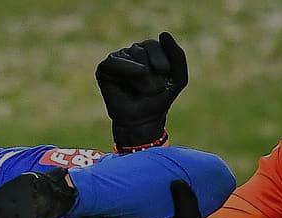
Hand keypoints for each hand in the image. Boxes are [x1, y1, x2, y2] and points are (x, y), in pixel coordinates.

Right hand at [96, 32, 187, 148]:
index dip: (162, 63)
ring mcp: (118, 59)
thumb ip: (177, 54)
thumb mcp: (178, 77)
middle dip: (152, 71)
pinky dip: (124, 71)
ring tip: (140, 90)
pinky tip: (125, 83)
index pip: (156, 44)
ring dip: (141, 76)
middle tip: (151, 89)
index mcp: (150, 51)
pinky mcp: (104, 69)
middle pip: (144, 47)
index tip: (163, 82)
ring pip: (132, 55)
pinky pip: (113, 62)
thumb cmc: (159, 99)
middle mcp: (133, 52)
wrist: (142, 120)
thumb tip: (163, 33)